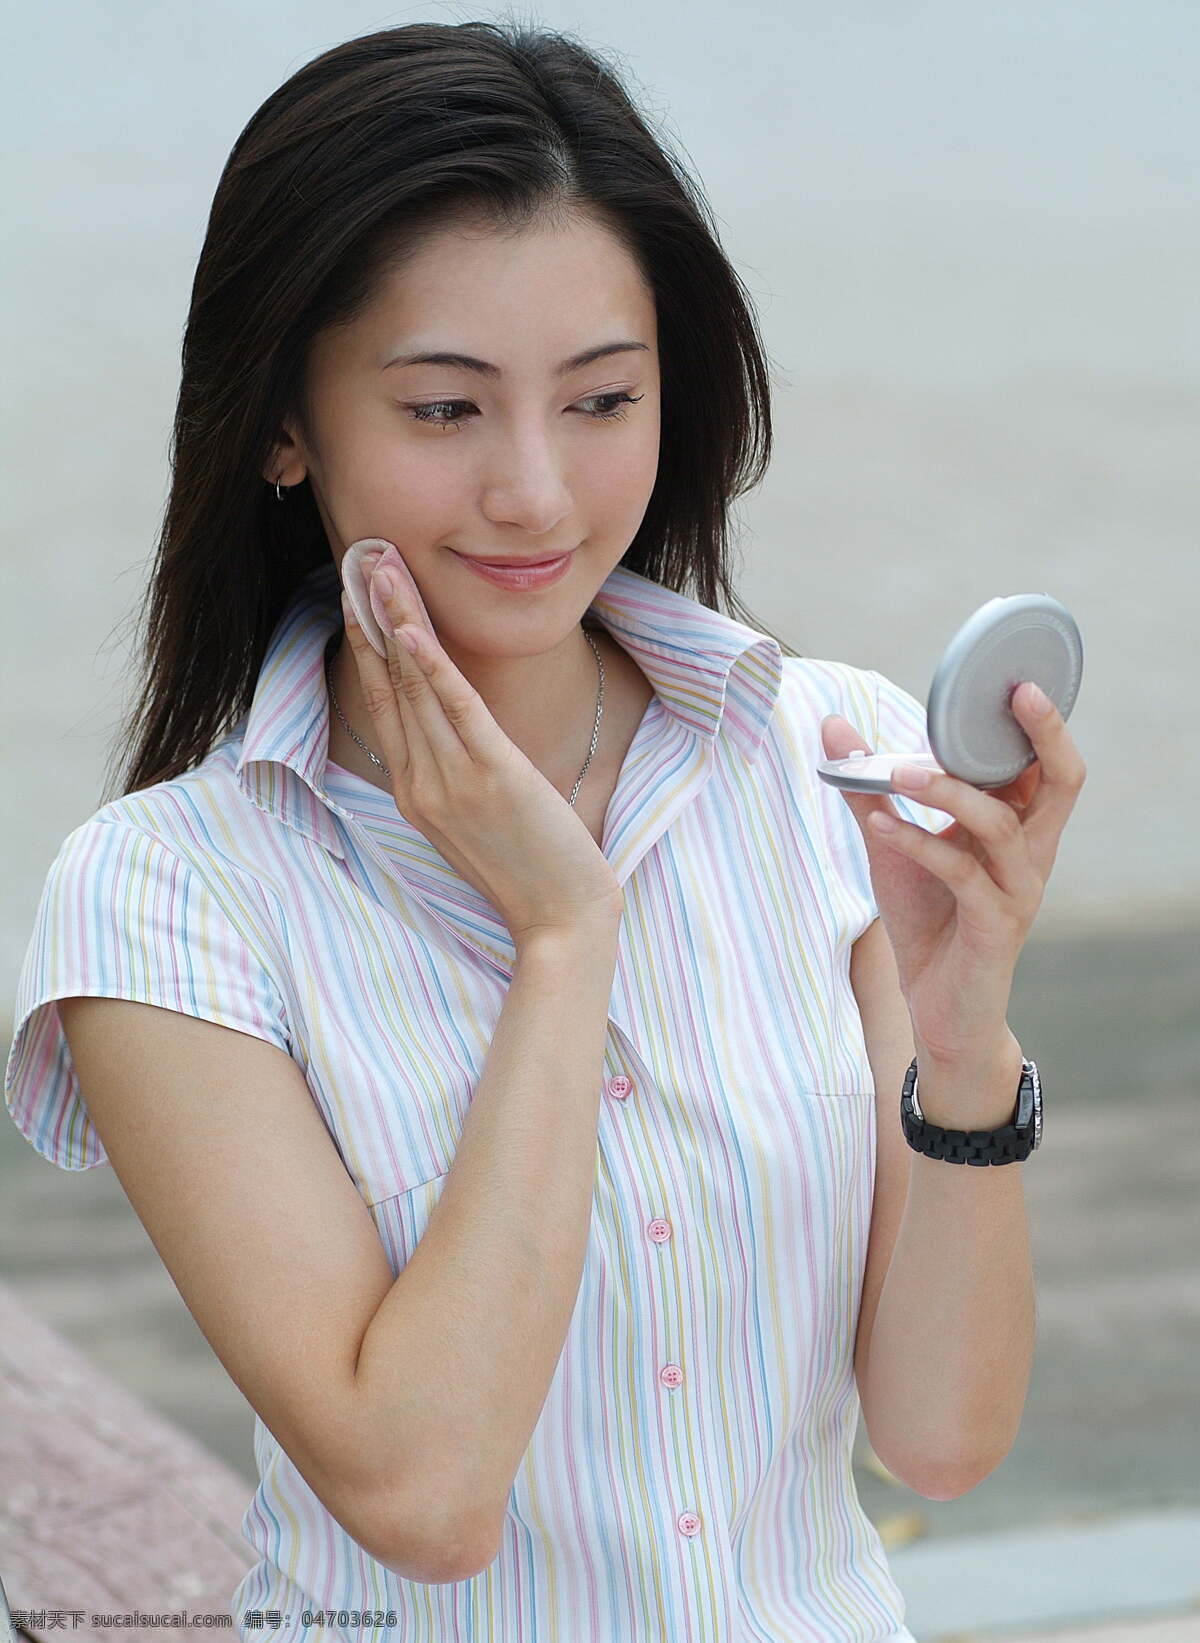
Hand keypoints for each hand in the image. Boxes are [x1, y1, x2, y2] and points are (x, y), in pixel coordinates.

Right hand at [339, 544, 624, 945]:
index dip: (365, 642)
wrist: (561, 920)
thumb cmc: (528, 868)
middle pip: (387, 683)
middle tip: (356, 554)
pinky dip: (430, 665)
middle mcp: (420, 784)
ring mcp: (450, 782)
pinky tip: (410, 626)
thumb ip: (454, 771)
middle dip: (369, 614)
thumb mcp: (477, 816)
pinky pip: (454, 710)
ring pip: (413, 686)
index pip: (381, 702)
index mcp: (414, 792)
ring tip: (378, 566)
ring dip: (393, 619)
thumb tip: (450, 723)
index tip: (354, 591)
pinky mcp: (492, 778)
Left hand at [820, 682, 1086, 1067]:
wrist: (933, 1008)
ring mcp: (1018, 891)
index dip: (1041, 722)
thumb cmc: (925, 918)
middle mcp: (1032, 853)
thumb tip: (833, 725)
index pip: (1046, 764)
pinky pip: (961, 875)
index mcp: (1020, 827)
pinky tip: (879, 825)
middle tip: (1014, 695)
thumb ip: (869, 785)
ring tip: (896, 771)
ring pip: (1000, 825)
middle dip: (1043, 735)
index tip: (1013, 678)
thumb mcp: (892, 842)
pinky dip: (918, 843)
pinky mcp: (994, 927)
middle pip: (1062, 783)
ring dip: (949, 791)